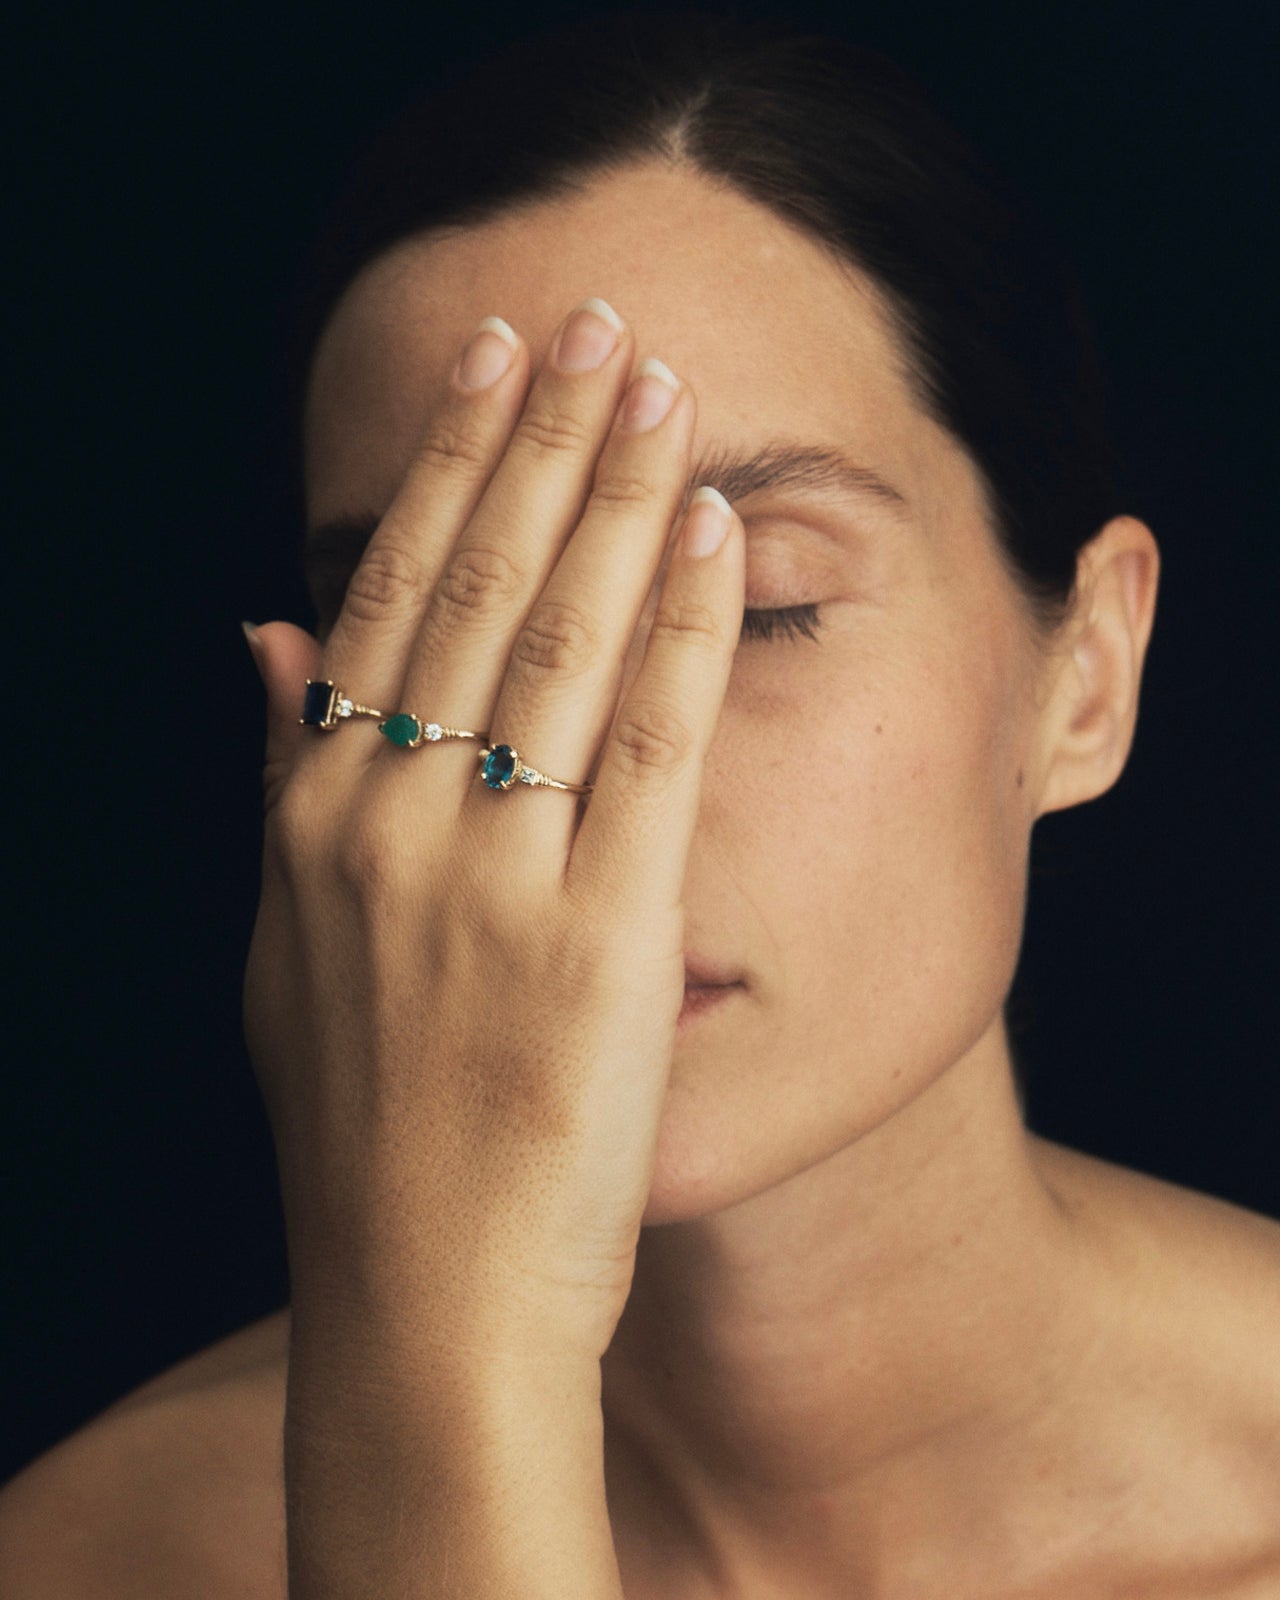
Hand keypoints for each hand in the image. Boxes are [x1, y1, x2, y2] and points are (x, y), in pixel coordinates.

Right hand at [242, 301, 742, 1364]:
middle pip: (471, 590)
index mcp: (316, 820)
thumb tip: (265, 636)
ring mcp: (489, 879)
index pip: (383, 597)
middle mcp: (389, 826)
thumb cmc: (367, 1132)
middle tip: (592, 323)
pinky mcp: (597, 937)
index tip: (490, 367)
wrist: (423, 1301)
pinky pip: (646, 747)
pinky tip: (709, 527)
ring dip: (613, 496)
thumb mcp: (290, 948)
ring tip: (656, 384)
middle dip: (539, 442)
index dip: (442, 470)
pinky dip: (681, 627)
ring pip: (556, 640)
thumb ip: (282, 777)